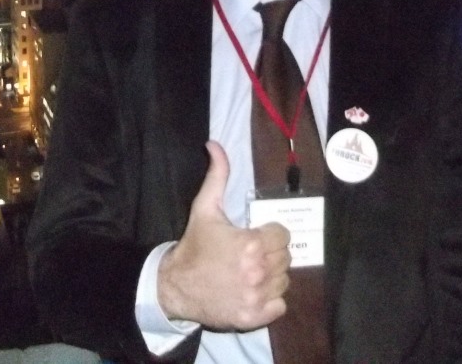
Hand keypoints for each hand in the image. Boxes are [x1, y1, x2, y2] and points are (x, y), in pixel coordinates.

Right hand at [157, 140, 291, 329]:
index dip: (270, 233)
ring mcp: (257, 297)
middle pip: (285, 258)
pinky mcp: (254, 317)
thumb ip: (217, 175)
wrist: (175, 285)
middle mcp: (258, 271)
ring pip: (284, 281)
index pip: (283, 235)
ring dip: (272, 276)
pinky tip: (253, 291)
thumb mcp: (205, 207)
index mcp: (250, 243)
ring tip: (251, 272)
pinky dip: (270, 301)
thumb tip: (214, 144)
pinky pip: (280, 306)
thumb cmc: (194, 245)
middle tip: (251, 254)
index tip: (255, 236)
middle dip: (271, 253)